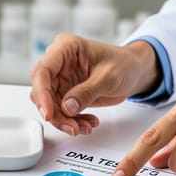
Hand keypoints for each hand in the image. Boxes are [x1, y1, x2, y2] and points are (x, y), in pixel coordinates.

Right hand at [29, 34, 161, 135]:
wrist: (134, 72)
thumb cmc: (124, 64)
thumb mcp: (109, 77)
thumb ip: (87, 91)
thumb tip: (67, 107)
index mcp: (65, 48)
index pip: (43, 71)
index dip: (42, 93)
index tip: (49, 113)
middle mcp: (58, 63)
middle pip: (42, 90)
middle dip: (55, 112)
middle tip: (71, 126)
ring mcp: (60, 79)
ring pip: (49, 105)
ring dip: (65, 120)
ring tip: (84, 127)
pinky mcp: (65, 93)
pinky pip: (60, 111)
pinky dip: (72, 121)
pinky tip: (87, 122)